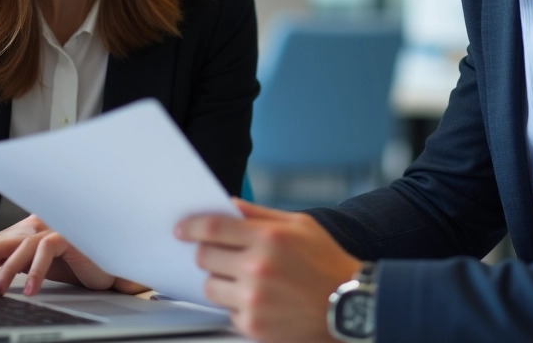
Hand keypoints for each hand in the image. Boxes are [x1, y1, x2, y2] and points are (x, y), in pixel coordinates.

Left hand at [0, 216, 147, 296]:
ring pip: (24, 246)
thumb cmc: (82, 268)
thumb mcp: (47, 271)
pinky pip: (46, 249)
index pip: (4, 245)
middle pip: (8, 241)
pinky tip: (30, 289)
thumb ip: (28, 269)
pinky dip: (36, 270)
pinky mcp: (70, 236)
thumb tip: (2, 284)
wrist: (113, 266)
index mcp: (34, 236)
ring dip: (9, 269)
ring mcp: (56, 231)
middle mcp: (43, 229)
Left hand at [176, 199, 359, 342]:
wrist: (351, 305)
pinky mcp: (254, 326)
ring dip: (218, 279)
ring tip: (241, 278)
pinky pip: (226, 311)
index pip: (213, 228)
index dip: (191, 226)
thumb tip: (227, 206)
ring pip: (210, 286)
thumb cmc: (327, 261)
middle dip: (206, 253)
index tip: (181, 229)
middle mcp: (258, 268)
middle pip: (204, 257)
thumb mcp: (298, 224)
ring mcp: (254, 300)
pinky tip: (257, 298)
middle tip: (218, 254)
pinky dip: (235, 304)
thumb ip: (258, 214)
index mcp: (268, 237)